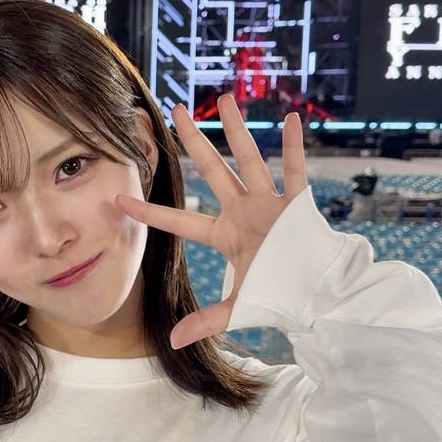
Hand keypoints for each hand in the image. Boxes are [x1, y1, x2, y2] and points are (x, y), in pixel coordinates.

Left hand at [114, 95, 307, 348]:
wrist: (321, 296)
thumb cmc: (282, 297)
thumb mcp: (241, 307)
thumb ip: (207, 320)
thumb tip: (173, 342)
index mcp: (225, 234)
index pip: (179, 220)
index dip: (149, 211)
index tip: (119, 198)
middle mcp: (243, 211)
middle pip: (212, 170)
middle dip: (192, 141)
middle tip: (172, 110)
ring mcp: (270, 203)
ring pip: (249, 159)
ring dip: (236, 130)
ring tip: (223, 98)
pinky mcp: (297, 204)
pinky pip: (296, 171)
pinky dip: (294, 147)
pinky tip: (291, 119)